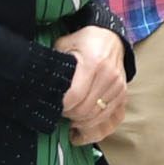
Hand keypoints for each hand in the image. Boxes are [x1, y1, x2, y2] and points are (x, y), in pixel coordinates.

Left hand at [54, 24, 127, 143]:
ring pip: (96, 118)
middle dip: (68, 116)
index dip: (60, 106)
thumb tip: (40, 87)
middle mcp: (109, 76)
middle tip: (60, 112)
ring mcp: (118, 87)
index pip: (74, 97)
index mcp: (94, 63)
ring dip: (80, 123)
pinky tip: (83, 123)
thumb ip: (54, 65)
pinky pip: (109, 119)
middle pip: (84, 111)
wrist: (112, 38)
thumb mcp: (64, 45)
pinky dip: (94, 126)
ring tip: (70, 118)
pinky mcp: (123, 95)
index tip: (53, 105)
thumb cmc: (84, 42)